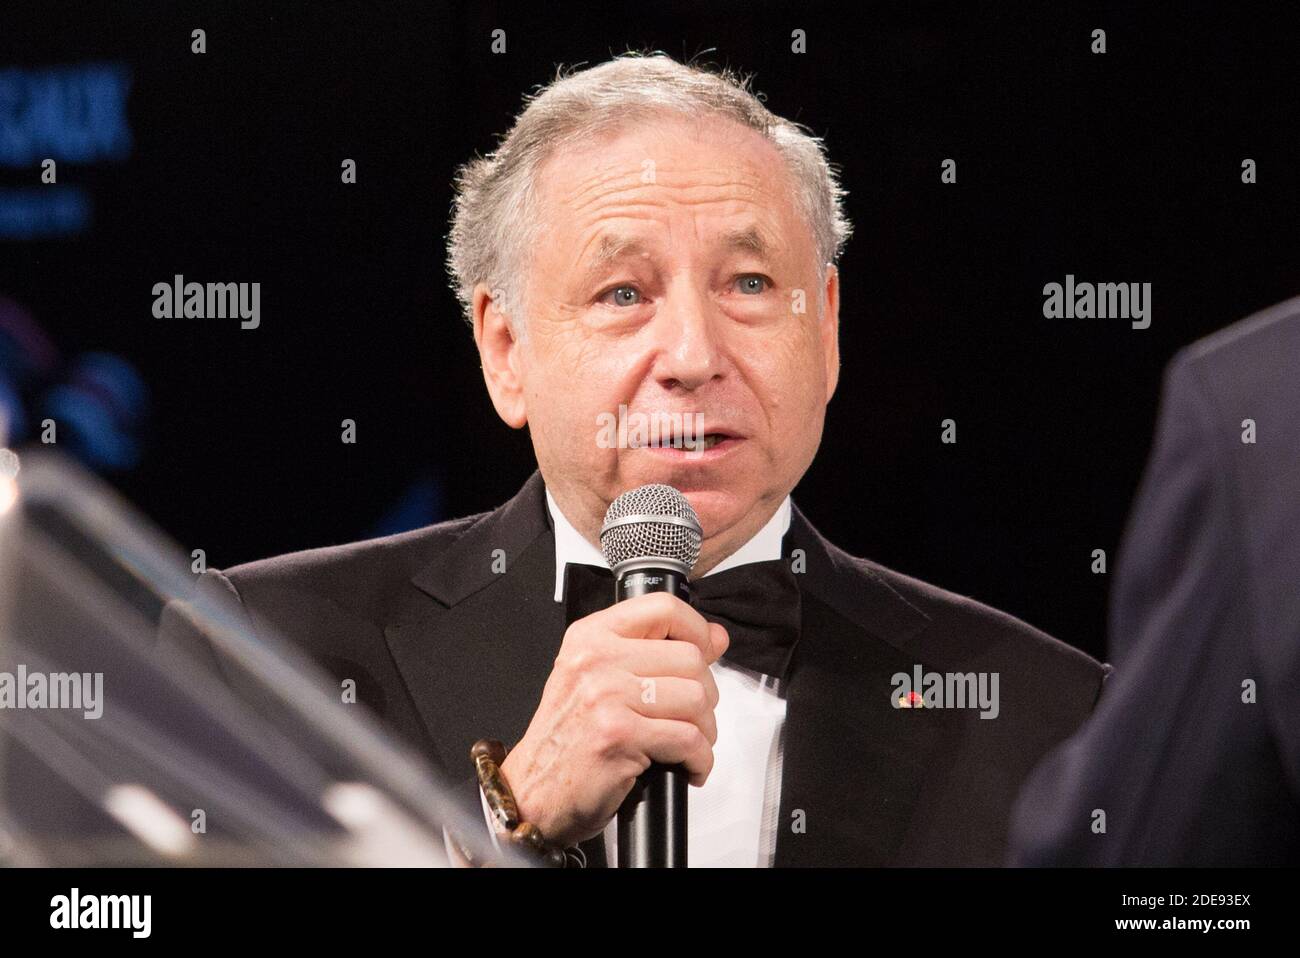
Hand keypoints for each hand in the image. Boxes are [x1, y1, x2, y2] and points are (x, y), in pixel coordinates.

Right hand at [498, 592, 728, 847]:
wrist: (534, 790)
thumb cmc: (569, 738)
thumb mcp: (601, 679)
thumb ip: (656, 652)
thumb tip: (715, 637)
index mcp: (591, 637)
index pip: (662, 608)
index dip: (697, 630)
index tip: (706, 652)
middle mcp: (596, 659)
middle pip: (690, 659)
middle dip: (706, 695)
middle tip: (694, 718)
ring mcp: (606, 696)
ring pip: (696, 699)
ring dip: (705, 730)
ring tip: (690, 744)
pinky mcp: (619, 735)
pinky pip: (688, 740)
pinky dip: (699, 760)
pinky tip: (688, 767)